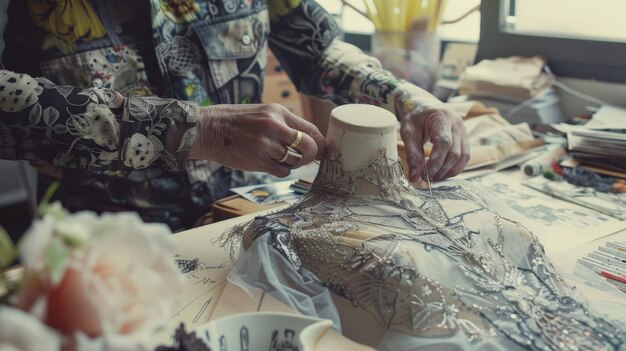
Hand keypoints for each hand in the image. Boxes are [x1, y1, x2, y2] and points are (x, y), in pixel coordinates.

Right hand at [189, 103, 326, 177]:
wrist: (207, 129)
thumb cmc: (235, 122)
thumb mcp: (262, 113)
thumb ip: (284, 125)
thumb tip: (307, 142)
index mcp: (278, 112)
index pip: (310, 129)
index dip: (320, 142)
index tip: (323, 150)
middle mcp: (274, 127)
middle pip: (309, 146)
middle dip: (312, 156)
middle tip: (306, 159)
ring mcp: (266, 145)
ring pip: (296, 161)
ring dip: (293, 164)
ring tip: (280, 158)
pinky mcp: (258, 161)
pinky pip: (282, 171)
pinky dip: (281, 171)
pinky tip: (271, 164)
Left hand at [400, 107, 469, 181]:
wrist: (423, 106)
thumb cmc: (414, 117)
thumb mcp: (408, 132)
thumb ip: (412, 154)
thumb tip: (415, 177)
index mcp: (441, 117)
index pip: (444, 142)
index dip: (436, 161)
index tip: (425, 175)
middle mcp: (456, 123)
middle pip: (454, 152)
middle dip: (441, 169)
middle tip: (427, 179)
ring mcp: (463, 130)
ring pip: (463, 156)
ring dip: (449, 171)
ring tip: (434, 178)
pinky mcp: (464, 138)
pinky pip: (465, 156)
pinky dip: (455, 168)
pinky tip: (443, 173)